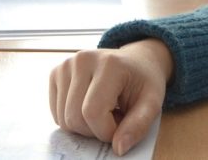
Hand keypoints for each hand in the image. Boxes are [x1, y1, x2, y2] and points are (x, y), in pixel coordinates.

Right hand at [50, 39, 173, 155]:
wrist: (135, 61)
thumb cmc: (143, 82)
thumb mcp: (152, 103)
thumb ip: (138, 126)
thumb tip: (118, 148)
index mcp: (108, 64)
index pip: (92, 112)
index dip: (106, 131)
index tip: (122, 125)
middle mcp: (82, 60)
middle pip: (74, 118)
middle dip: (95, 130)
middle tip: (114, 117)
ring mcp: (66, 65)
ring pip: (63, 119)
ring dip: (84, 126)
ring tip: (104, 111)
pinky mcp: (56, 73)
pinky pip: (56, 113)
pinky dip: (73, 119)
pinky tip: (88, 106)